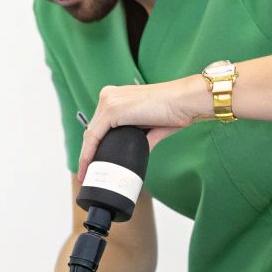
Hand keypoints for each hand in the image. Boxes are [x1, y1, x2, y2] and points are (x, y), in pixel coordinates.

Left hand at [75, 77, 209, 183]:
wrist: (185, 102)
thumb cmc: (174, 111)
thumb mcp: (150, 128)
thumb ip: (140, 139)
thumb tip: (137, 154)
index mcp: (117, 97)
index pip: (99, 125)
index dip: (93, 146)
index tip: (90, 164)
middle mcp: (110, 96)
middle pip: (93, 130)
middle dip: (89, 153)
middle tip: (87, 173)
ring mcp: (109, 101)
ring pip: (91, 134)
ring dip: (87, 156)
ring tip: (86, 175)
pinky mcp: (112, 109)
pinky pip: (94, 136)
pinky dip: (89, 153)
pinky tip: (88, 166)